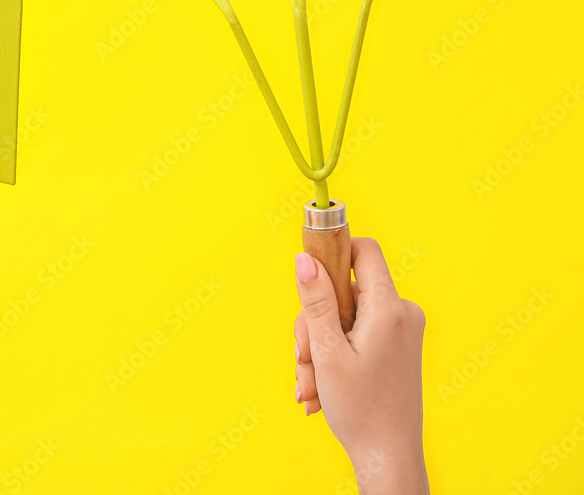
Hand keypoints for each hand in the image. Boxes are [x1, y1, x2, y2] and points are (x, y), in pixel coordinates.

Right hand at [293, 237, 428, 494]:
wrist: (389, 455)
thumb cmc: (360, 410)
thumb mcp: (327, 351)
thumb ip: (316, 301)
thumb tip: (305, 259)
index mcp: (389, 309)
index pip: (364, 251)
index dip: (333, 252)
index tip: (308, 273)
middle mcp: (402, 313)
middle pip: (345, 289)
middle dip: (315, 321)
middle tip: (304, 357)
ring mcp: (402, 330)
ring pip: (345, 315)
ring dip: (320, 345)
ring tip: (312, 382)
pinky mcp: (398, 344)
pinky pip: (357, 332)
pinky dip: (335, 353)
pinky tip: (323, 385)